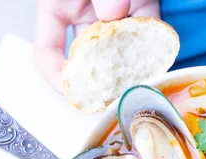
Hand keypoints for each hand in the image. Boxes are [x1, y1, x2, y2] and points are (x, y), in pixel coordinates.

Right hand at [35, 0, 159, 91]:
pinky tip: (159, 64)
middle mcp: (86, 17)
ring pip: (118, 53)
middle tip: (111, 101)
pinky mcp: (142, 11)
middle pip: (85, 60)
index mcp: (59, 7)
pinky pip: (146, 37)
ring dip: (128, 72)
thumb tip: (111, 16)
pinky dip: (153, 52)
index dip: (56, 77)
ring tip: (138, 87)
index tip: (74, 93)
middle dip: (97, 83)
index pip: (47, 52)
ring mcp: (115, 17)